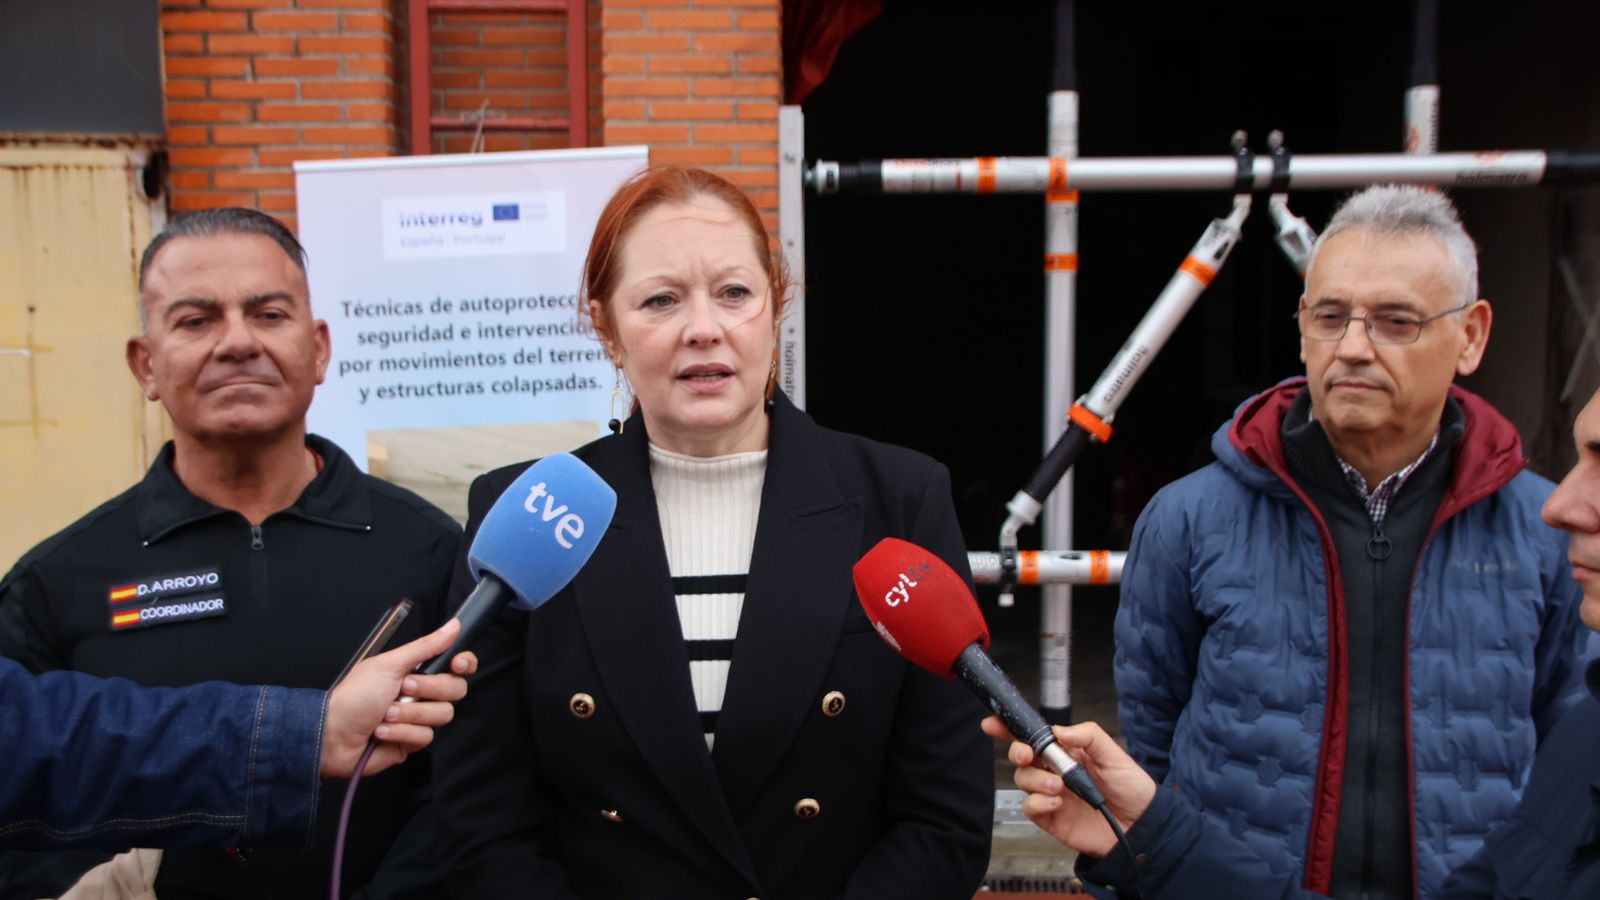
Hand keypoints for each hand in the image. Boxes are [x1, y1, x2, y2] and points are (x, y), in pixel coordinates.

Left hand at [321, 619, 478, 776]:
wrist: (333, 734)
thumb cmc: (354, 696)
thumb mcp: (389, 665)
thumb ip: (425, 646)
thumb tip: (454, 625)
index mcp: (417, 670)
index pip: (457, 664)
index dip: (464, 664)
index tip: (456, 665)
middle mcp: (422, 694)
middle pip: (455, 689)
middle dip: (428, 690)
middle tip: (402, 689)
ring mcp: (419, 718)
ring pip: (442, 715)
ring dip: (409, 715)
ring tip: (384, 714)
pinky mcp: (413, 742)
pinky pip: (426, 737)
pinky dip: (401, 733)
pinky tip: (382, 732)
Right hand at [981, 716, 1156, 856]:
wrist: (1142, 825)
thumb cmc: (1131, 788)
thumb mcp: (1113, 753)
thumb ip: (1087, 735)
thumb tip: (1059, 730)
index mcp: (1067, 751)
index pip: (1034, 737)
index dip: (1010, 729)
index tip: (994, 723)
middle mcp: (1055, 771)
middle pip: (1021, 757)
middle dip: (1018, 753)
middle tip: (1028, 756)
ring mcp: (1051, 795)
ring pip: (1023, 781)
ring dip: (1035, 780)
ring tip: (1057, 786)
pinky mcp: (1051, 818)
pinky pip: (1030, 808)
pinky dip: (1038, 803)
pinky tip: (1056, 803)